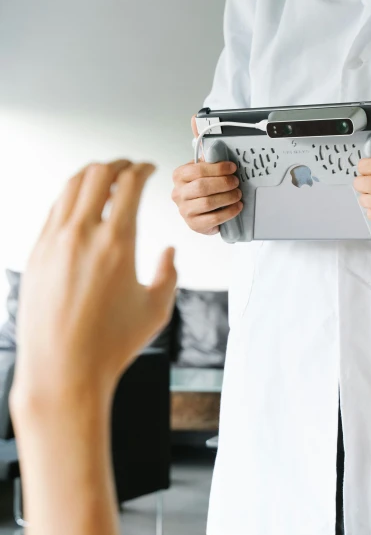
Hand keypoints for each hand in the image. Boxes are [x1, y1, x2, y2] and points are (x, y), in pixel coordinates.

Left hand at [11, 160, 176, 426]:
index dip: (143, 168)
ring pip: (70, 187)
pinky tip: (79, 206)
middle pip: (97, 173)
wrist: (64, 370)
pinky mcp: (37, 254)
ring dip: (91, 175)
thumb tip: (169, 254)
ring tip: (103, 179)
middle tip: (128, 167)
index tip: (148, 168)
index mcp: (116, 244)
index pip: (129, 183)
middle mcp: (82, 236)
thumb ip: (169, 275)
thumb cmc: (109, 346)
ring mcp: (54, 242)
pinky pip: (54, 210)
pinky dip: (70, 198)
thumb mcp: (156, 310)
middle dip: (117, 164)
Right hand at [171, 117, 242, 234]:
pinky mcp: (194, 225)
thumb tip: (195, 118)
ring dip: (227, 197)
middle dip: (224, 183)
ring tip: (238, 194)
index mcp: (179, 175)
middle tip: (236, 182)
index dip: (217, 168)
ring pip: (207, 203)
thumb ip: (202, 143)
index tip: (232, 167)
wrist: (205, 212)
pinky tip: (236, 207)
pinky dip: (228, 212)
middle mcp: (178, 193)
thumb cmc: (206, 186)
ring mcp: (184, 210)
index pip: (196, 169)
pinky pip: (212, 219)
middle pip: (202, 186)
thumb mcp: (205, 164)